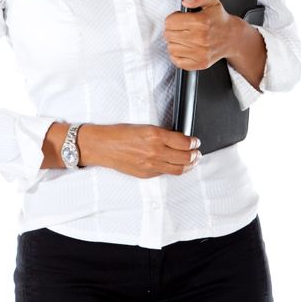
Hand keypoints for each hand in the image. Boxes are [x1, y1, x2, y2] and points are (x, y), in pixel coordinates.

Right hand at [83, 123, 201, 177]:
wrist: (103, 146)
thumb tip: (177, 139)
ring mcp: (151, 165)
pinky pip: (165, 173)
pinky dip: (174, 170)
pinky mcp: (146, 174)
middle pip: (185, 157)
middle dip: (195, 155)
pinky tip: (176, 166)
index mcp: (155, 135)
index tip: (195, 141)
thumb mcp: (144, 127)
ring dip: (189, 165)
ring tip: (192, 162)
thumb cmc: (119, 134)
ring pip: (178, 169)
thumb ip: (161, 134)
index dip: (193, 142)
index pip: (183, 142)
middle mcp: (155, 151)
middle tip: (197, 152)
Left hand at [163, 0, 238, 70]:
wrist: (232, 37)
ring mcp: (201, 53)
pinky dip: (177, 55)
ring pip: (171, 48)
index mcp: (201, 22)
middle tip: (181, 28)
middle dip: (172, 30)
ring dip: (174, 42)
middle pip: (169, 35)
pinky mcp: (200, 63)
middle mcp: (201, 39)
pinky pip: (178, 61)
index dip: (172, 18)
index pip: (170, 22)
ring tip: (183, 37)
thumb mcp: (212, 2)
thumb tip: (186, 1)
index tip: (179, 18)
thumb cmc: (220, 20)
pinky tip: (183, 48)